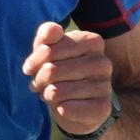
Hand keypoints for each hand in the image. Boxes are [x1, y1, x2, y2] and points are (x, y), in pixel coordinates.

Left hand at [24, 22, 114, 136]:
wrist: (75, 104)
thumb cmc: (59, 71)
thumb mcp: (48, 50)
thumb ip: (46, 35)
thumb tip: (53, 30)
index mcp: (92, 41)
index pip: (48, 50)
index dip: (34, 62)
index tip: (34, 67)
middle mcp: (103, 62)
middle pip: (51, 71)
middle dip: (39, 79)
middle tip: (41, 83)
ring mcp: (105, 85)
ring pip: (56, 91)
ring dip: (47, 95)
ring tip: (52, 93)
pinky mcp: (102, 108)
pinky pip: (67, 109)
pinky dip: (58, 109)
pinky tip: (63, 106)